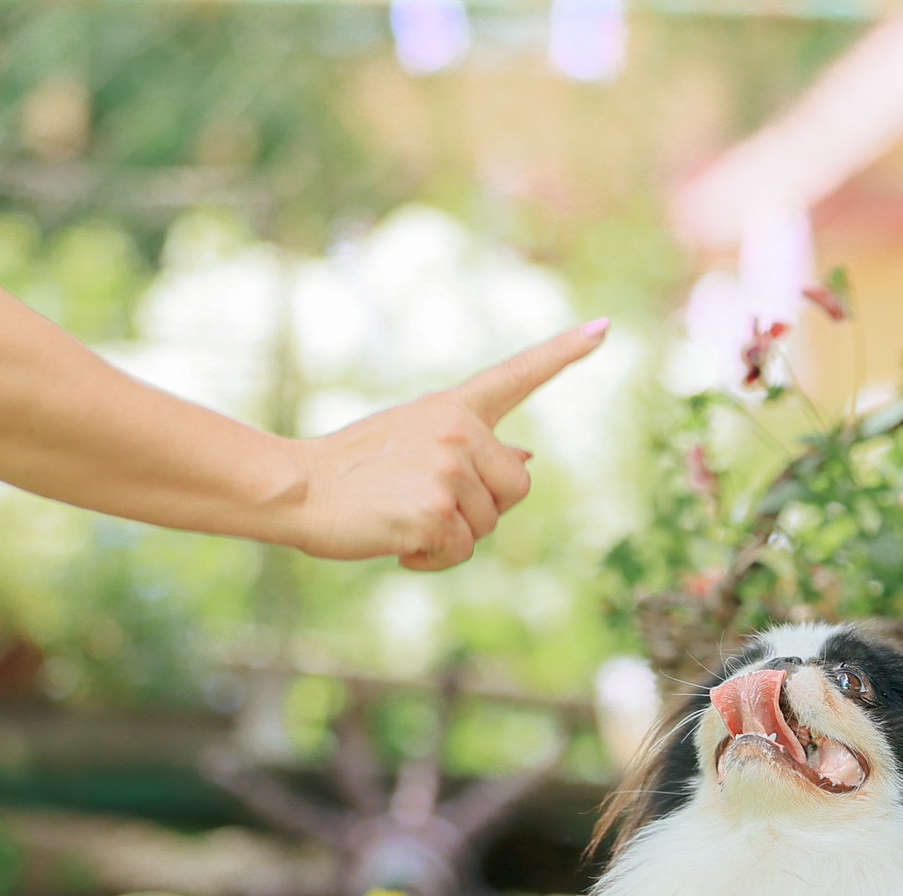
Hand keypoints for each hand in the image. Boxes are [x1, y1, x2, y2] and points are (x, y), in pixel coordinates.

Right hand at [289, 318, 608, 570]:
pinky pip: (461, 553)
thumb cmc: (352, 471)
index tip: (605, 327)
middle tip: (428, 504)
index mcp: (453, 407)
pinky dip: (432, 560)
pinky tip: (397, 541)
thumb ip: (470, 448)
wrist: (297, 488)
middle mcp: (457, 431)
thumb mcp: (413, 442)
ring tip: (403, 517)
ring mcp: (448, 470)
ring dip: (452, 538)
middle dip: (484, 510)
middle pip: (517, 489)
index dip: (564, 353)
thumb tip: (528, 460)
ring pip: (488, 527)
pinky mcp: (436, 511)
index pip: (517, 375)